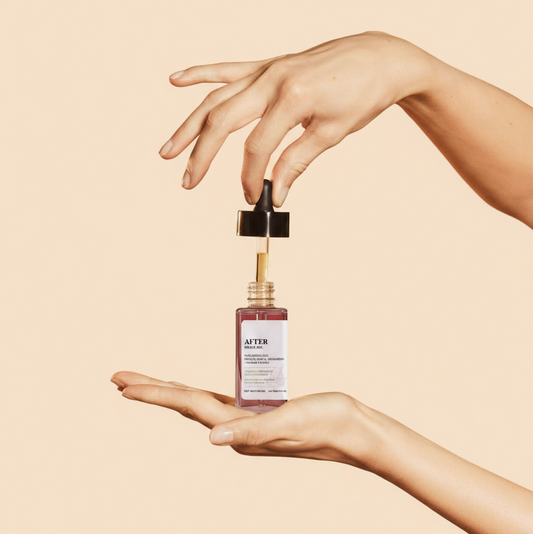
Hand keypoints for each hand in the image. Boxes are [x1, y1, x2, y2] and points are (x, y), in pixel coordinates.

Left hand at [110, 371, 378, 467]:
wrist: (352, 430)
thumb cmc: (327, 424)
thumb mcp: (290, 422)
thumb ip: (252, 431)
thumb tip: (210, 439)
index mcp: (239, 428)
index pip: (188, 405)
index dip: (155, 393)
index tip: (123, 385)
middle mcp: (236, 427)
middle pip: (183, 404)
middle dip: (151, 391)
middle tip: (118, 380)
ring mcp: (245, 421)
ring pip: (196, 402)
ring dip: (168, 391)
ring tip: (143, 384)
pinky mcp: (257, 412)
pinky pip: (215, 401)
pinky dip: (194, 393)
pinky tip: (190, 390)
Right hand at [159, 32, 431, 205]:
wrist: (380, 57)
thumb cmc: (362, 94)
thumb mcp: (332, 133)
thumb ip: (297, 162)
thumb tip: (275, 193)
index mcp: (292, 97)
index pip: (258, 146)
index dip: (250, 176)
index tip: (252, 196)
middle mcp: (272, 79)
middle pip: (223, 120)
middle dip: (201, 155)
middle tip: (187, 182)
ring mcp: (267, 69)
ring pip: (216, 97)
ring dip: (189, 124)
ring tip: (168, 149)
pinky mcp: (268, 65)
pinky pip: (227, 69)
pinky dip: (201, 74)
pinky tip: (177, 80)